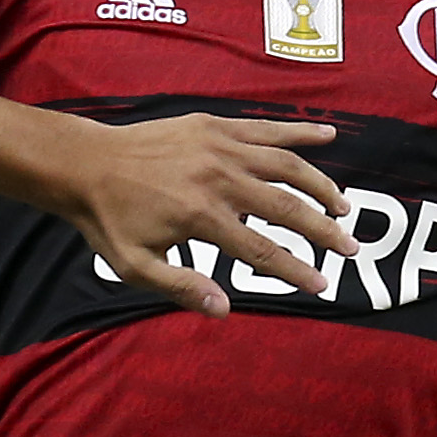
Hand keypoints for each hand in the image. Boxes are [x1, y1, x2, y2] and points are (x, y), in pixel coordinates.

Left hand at [53, 115, 355, 316]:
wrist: (85, 165)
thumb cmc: (109, 221)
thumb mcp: (136, 266)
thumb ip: (182, 287)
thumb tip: (224, 310)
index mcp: (201, 216)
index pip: (263, 251)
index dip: (296, 271)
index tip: (323, 285)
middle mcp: (217, 178)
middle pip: (286, 207)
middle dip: (324, 230)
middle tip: (350, 248)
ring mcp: (219, 147)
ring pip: (286, 164)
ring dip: (320, 185)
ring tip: (342, 207)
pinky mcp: (214, 126)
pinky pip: (266, 128)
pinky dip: (300, 131)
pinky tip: (329, 135)